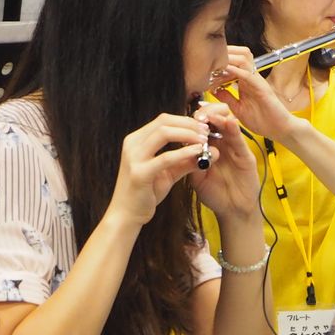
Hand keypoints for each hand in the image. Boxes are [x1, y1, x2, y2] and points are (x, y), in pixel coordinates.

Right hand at [107, 113, 209, 227]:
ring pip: (163, 133)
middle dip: (189, 124)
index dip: (186, 120)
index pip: (163, 120)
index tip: (204, 126)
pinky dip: (184, 152)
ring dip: (188, 134)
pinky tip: (197, 152)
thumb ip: (185, 161)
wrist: (126, 215)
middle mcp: (132, 144)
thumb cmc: (146, 192)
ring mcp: (134, 158)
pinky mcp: (139, 173)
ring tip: (204, 139)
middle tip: (207, 131)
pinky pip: (165, 158)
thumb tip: (208, 151)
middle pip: (164, 122)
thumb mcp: (168, 172)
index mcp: (136, 140)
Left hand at [189, 100, 260, 218]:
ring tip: (208, 117)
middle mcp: (222, 143)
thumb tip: (177, 143)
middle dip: (206, 113)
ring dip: (218, 117)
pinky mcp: (246, 156)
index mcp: (208, 146)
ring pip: (229, 123)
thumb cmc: (214, 194)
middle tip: (197, 117)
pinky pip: (240, 140)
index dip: (193, 119)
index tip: (183, 119)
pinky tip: (229, 122)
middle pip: (216, 118)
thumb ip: (189, 161)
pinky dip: (235, 129)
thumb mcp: (196, 176)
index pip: (201, 124)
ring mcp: (234, 147)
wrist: (232, 211)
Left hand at [209, 47, 297, 142]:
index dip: (220, 59)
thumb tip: (213, 89)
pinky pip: (248, 75)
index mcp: (246, 82)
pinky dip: (236, 70)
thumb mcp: (238, 109)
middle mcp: (252, 78)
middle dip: (225, 52)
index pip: (234, 61)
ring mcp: (258, 82)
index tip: (206, 64)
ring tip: (215, 63)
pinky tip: (226, 70)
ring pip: (244, 59)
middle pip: (240, 54)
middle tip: (209, 58)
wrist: (279, 130)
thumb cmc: (263, 121)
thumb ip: (227, 98)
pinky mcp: (262, 88)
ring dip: (229, 58)